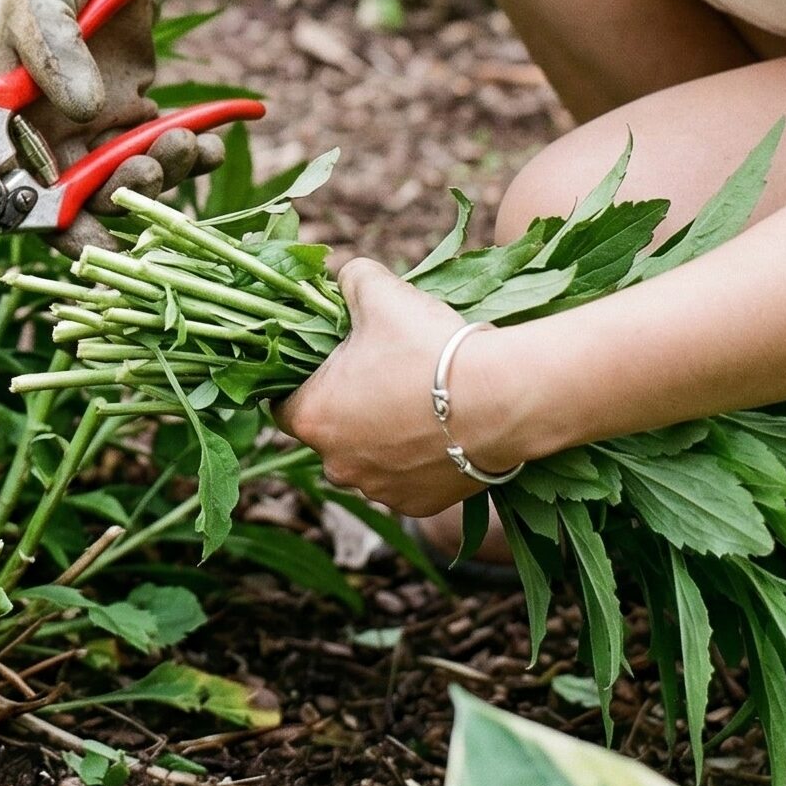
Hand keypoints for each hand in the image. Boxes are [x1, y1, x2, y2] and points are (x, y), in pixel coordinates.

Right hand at [0, 0, 223, 251]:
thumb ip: (56, 49)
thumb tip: (83, 108)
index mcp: (8, 119)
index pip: (21, 195)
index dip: (54, 225)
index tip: (93, 237)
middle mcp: (47, 134)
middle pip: (80, 200)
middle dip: (120, 198)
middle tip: (150, 171)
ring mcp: (91, 128)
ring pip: (126, 181)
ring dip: (162, 175)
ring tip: (190, 142)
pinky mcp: (131, 115)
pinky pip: (160, 151)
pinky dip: (190, 155)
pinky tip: (212, 140)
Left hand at [274, 262, 530, 515]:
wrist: (503, 398)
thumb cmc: (428, 345)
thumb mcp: (379, 292)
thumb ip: (348, 281)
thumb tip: (343, 278)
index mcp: (313, 418)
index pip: (282, 403)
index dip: (299, 379)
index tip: (323, 362)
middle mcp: (337, 465)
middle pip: (326, 432)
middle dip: (344, 406)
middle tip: (376, 374)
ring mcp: (379, 490)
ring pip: (365, 458)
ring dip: (378, 435)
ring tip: (412, 399)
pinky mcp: (418, 506)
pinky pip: (403, 479)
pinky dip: (413, 459)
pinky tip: (437, 430)